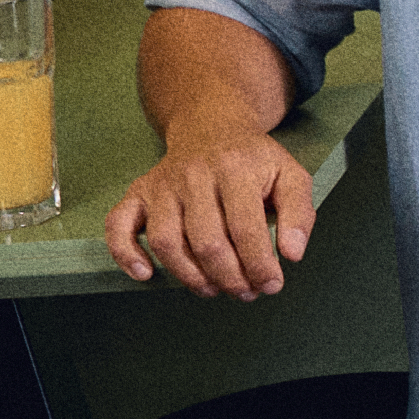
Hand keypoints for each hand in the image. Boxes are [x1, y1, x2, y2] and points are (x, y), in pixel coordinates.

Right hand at [106, 137, 312, 297]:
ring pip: (166, 241)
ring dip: (190, 277)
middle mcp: (194, 175)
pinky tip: (146, 274)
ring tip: (214, 289)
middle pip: (206, 242)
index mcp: (234, 169)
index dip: (259, 265)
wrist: (210, 127)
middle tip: (246, 292)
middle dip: (229, 278)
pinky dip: (125, 253)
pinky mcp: (139, 192)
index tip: (271, 284)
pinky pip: (119, 225)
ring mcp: (162, 184)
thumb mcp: (289, 176)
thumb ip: (299, 214)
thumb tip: (292, 254)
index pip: (245, 228)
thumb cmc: (252, 160)